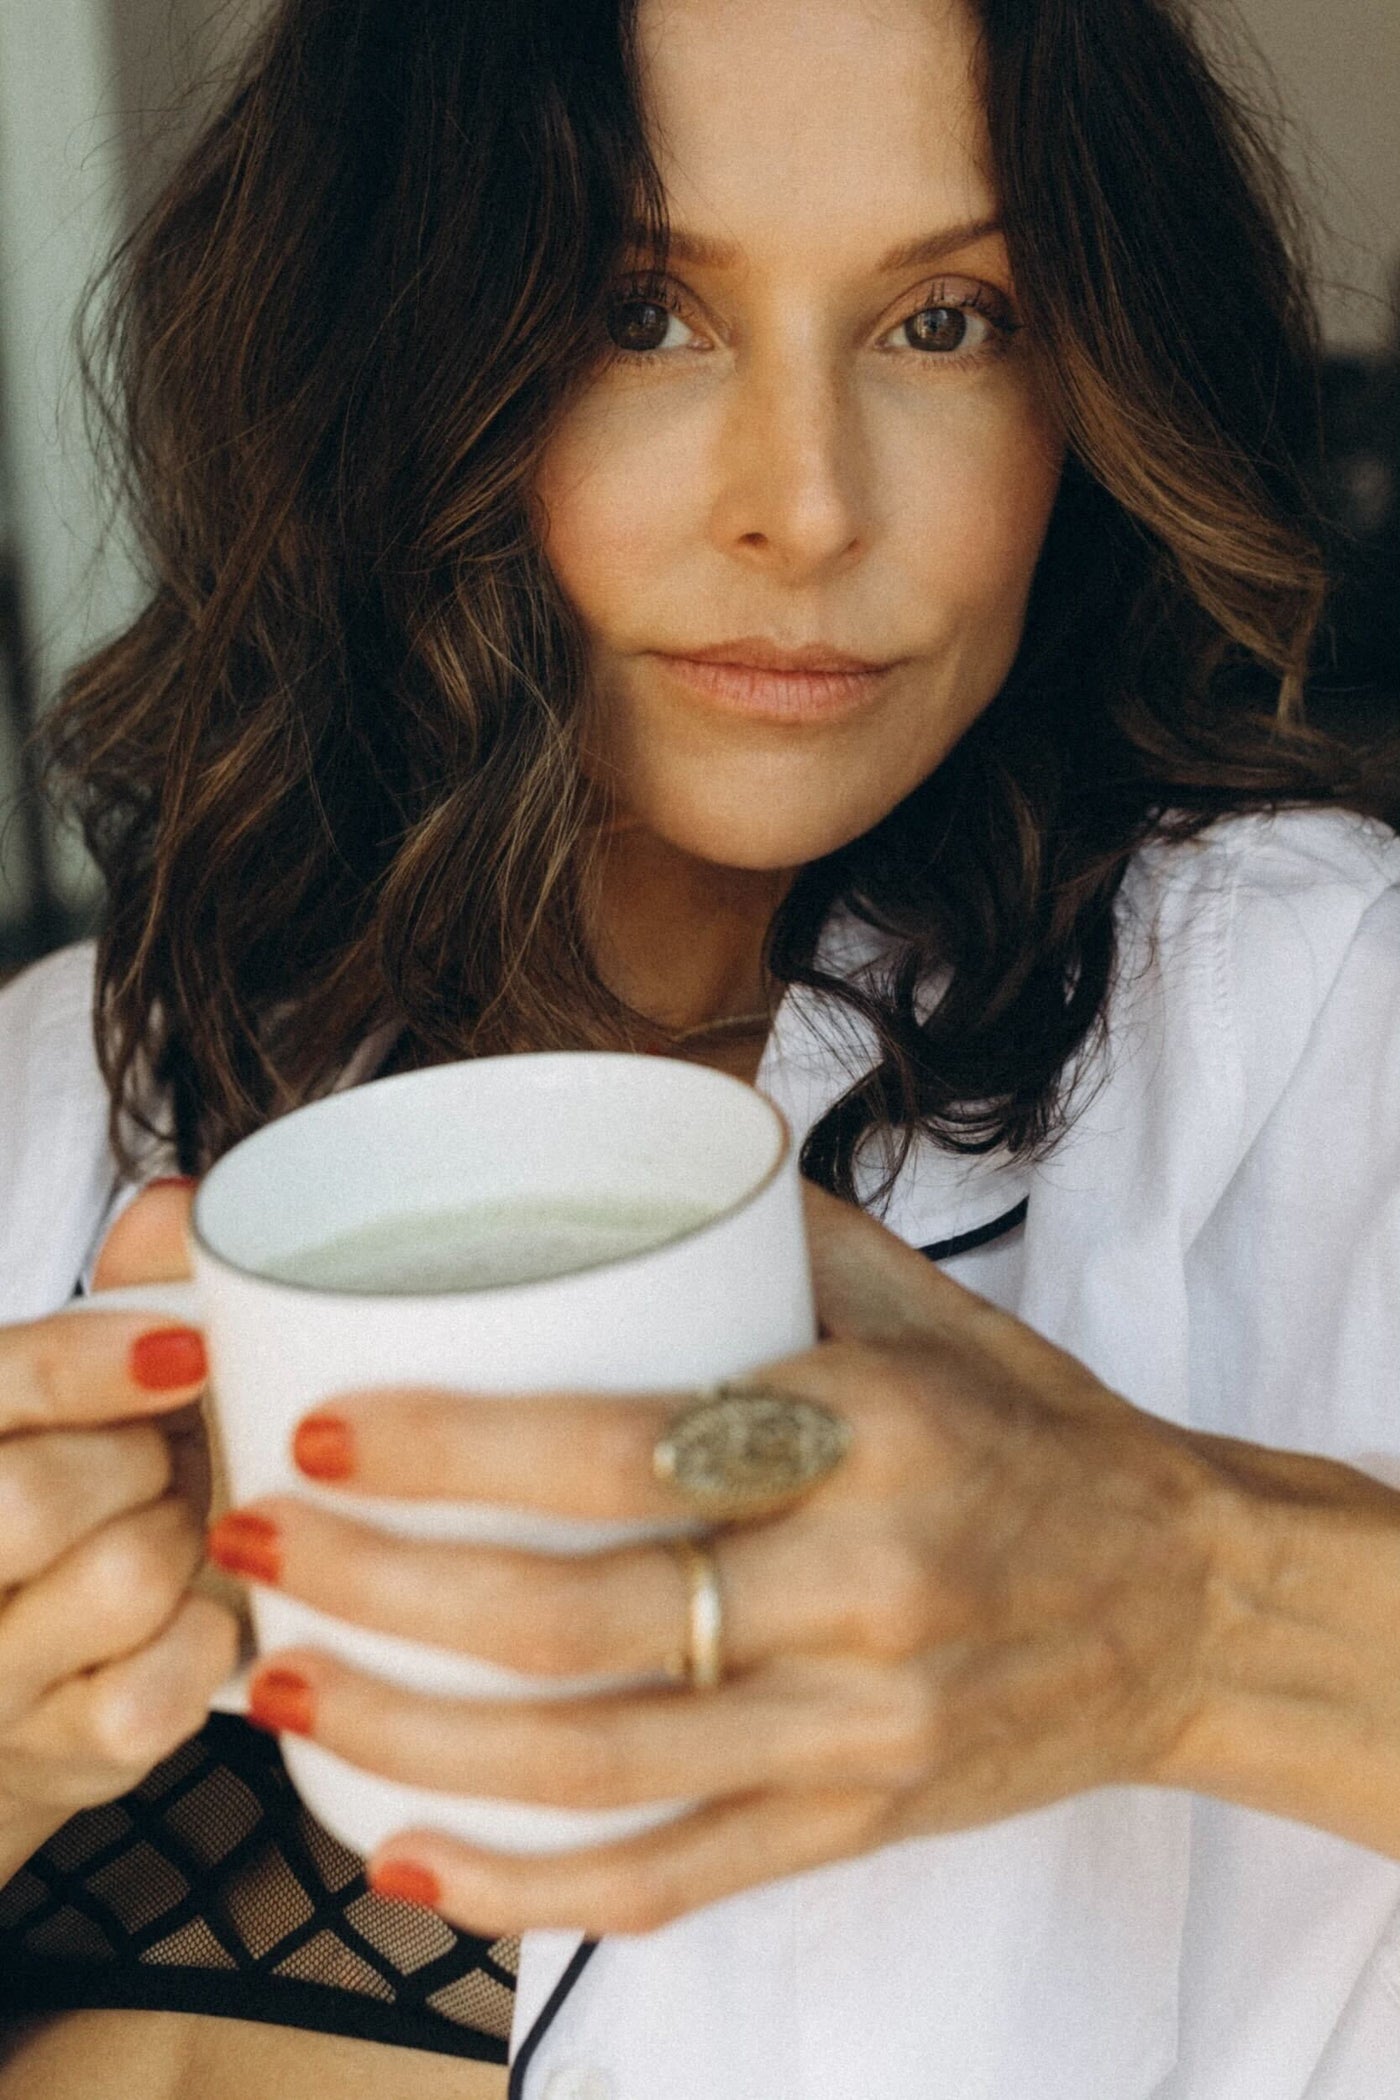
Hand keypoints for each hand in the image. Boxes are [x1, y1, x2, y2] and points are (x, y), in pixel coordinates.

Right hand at [0, 1184, 236, 1869]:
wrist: (22, 1693)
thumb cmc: (69, 1505)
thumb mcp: (70, 1397)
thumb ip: (119, 1293)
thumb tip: (175, 1207)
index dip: (86, 1365)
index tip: (187, 1347)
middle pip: (32, 1497)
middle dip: (136, 1463)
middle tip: (159, 1463)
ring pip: (118, 1578)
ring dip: (180, 1543)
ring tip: (170, 1536)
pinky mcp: (61, 1751)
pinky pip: (165, 1681)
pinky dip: (207, 1637)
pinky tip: (188, 1616)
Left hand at [211, 1180, 1231, 1935]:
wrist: (1188, 1601)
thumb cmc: (1035, 1434)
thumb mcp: (930, 1306)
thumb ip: (772, 1237)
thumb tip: (610, 1150)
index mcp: (878, 1433)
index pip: (634, 1450)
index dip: (459, 1451)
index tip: (322, 1429)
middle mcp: (869, 1590)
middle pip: (586, 1619)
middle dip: (383, 1591)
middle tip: (252, 1546)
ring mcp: (862, 1731)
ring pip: (601, 1764)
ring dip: (410, 1740)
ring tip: (277, 1687)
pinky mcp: (858, 1825)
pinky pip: (675, 1881)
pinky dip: (529, 1890)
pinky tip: (409, 1861)